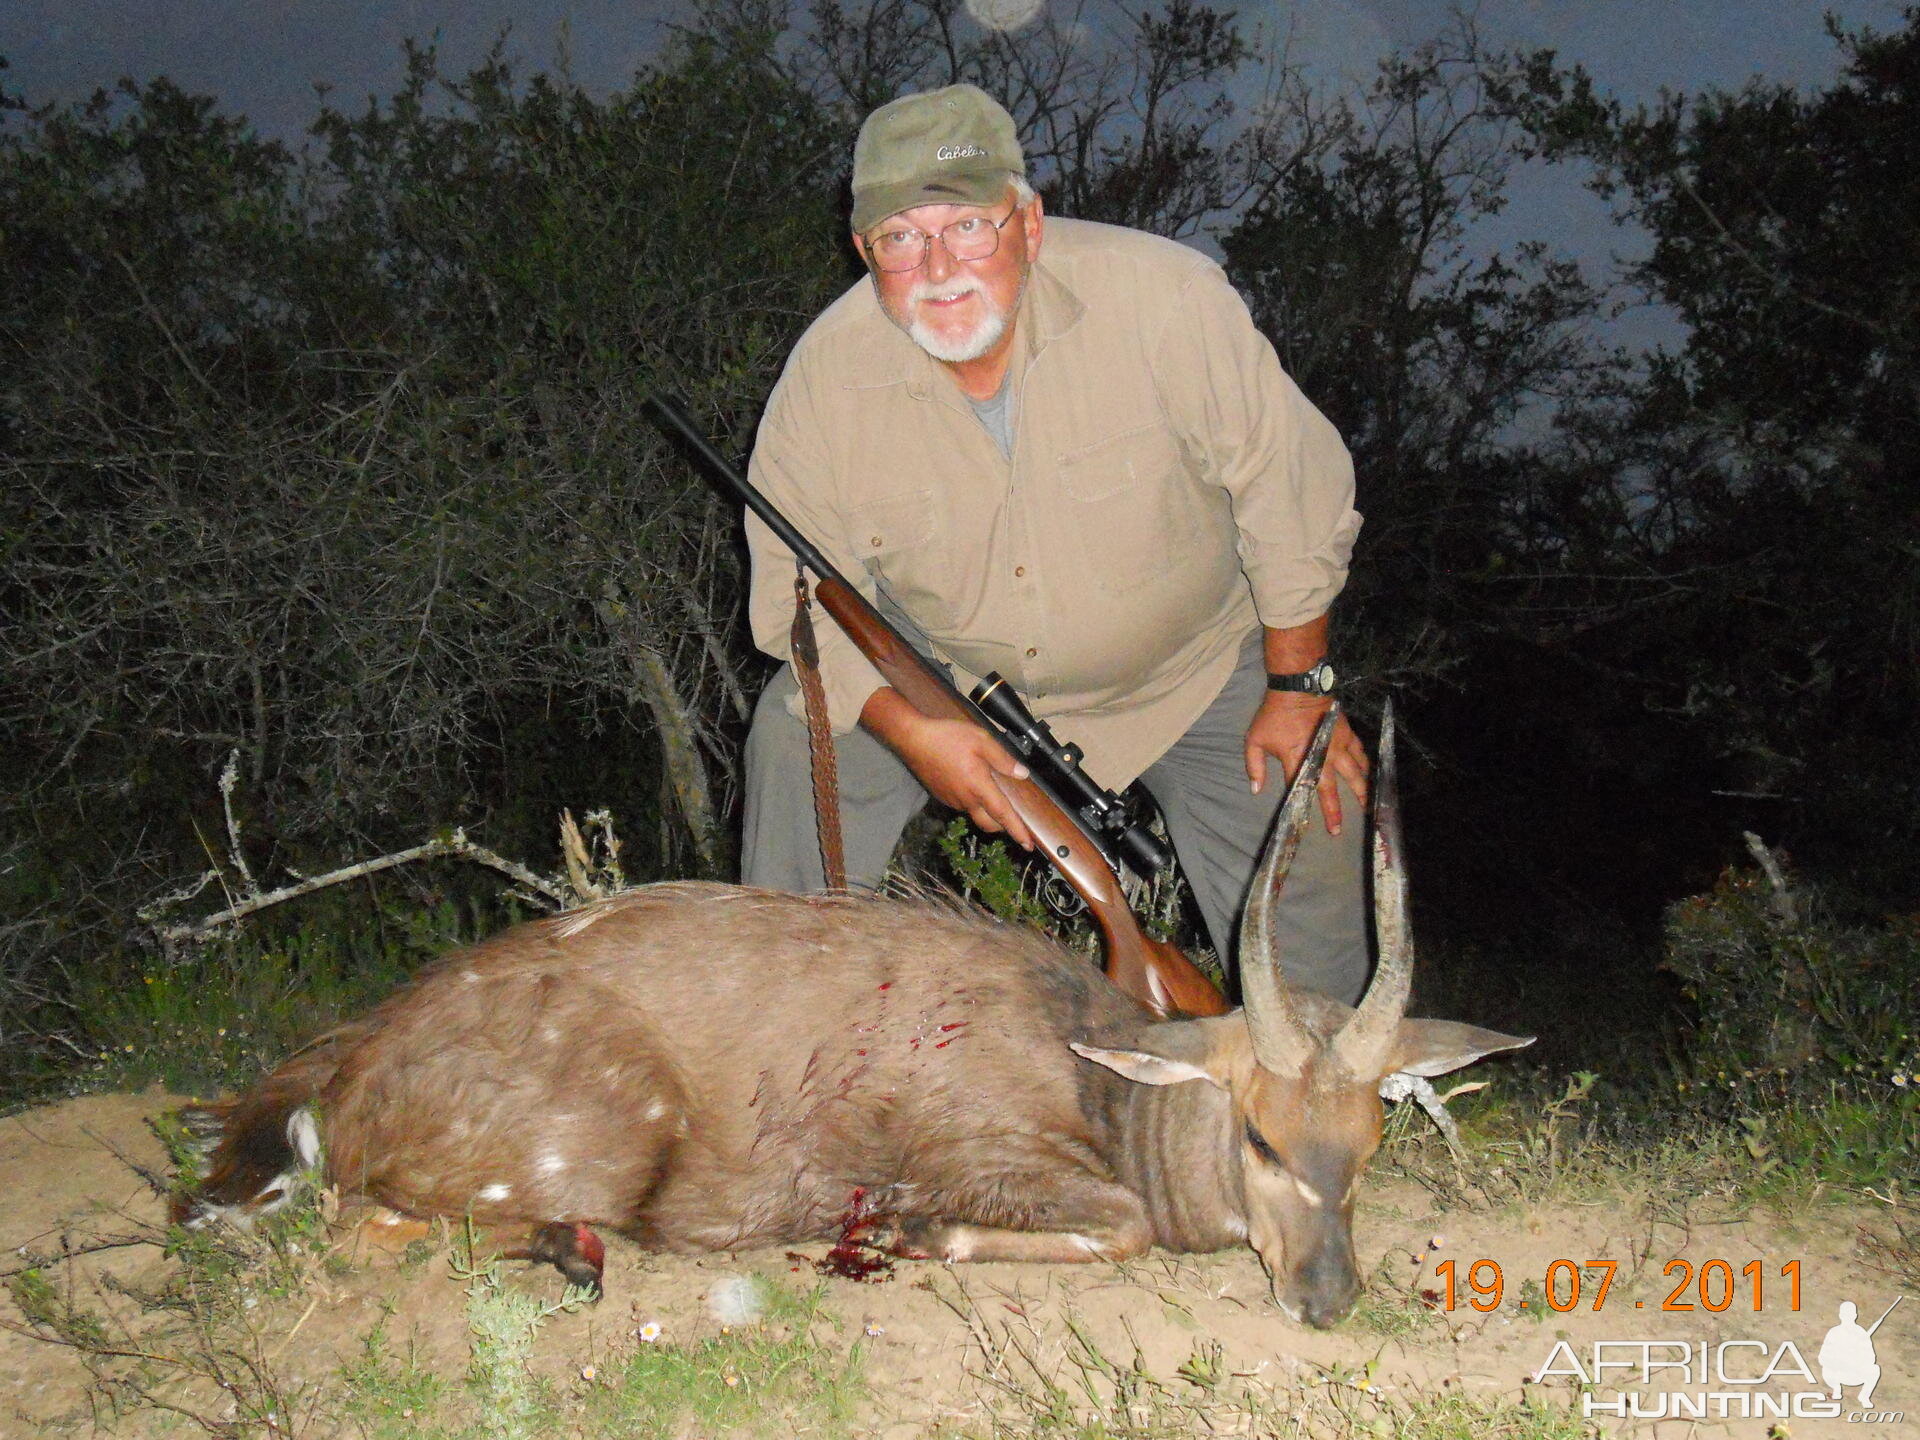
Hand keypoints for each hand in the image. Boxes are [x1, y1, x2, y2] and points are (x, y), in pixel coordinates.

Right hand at [860, 691, 1035, 847]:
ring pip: (975, 813)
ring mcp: (952, 800)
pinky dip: (972, 800)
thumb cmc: (947, 738)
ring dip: (986, 810)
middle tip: (1014, 822)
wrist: (914, 740)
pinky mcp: (942, 796)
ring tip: (990, 791)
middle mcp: (965, 799)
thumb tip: (1021, 774)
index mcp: (978, 786)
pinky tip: (970, 783)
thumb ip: (1003, 759)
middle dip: (1003, 827)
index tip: (1028, 844)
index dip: (1017, 830)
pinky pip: (962, 804)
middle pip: (989, 824)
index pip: (1003, 814)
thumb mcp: (982, 740)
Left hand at [1243, 693, 1370, 833]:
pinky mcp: (1347, 734)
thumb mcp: (1254, 740)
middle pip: (1331, 788)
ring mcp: (1338, 745)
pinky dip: (1366, 766)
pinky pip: (1360, 753)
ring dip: (1361, 791)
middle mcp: (1321, 756)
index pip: (1303, 789)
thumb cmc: (1274, 714)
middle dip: (1336, 810)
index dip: (1309, 808)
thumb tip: (1256, 790)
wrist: (1297, 686)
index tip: (1317, 825)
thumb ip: (1254, 767)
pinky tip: (1370, 775)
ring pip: (1354, 773)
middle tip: (1340, 828)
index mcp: (1297, 759)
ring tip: (1368, 806)